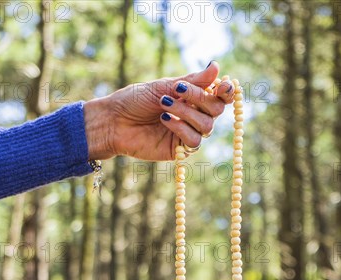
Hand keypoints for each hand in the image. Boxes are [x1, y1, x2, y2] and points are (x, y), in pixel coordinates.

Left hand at [83, 61, 234, 160]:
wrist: (114, 121)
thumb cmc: (135, 100)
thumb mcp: (164, 85)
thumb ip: (192, 81)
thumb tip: (216, 67)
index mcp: (193, 98)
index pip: (219, 96)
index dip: (225, 91)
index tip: (221, 85)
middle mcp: (194, 116)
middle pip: (216, 110)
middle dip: (200, 98)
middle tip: (178, 90)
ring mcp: (188, 133)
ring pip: (207, 126)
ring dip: (187, 112)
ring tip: (164, 104)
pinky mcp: (179, 150)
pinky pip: (193, 141)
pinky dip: (181, 128)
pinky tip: (164, 120)